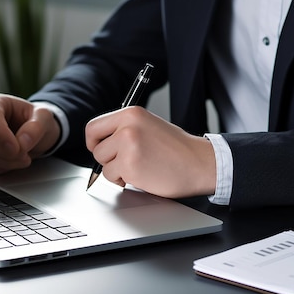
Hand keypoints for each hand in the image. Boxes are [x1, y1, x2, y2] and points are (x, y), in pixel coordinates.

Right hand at [0, 93, 59, 173]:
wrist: (33, 133)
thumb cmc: (36, 120)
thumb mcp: (44, 117)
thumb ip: (36, 127)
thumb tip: (23, 142)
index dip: (2, 134)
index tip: (16, 148)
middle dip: (7, 152)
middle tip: (25, 154)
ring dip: (8, 161)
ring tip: (24, 156)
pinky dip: (5, 167)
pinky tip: (15, 160)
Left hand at [85, 106, 215, 197]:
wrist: (199, 163)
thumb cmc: (177, 149)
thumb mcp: (149, 126)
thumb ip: (125, 129)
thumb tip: (100, 142)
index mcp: (131, 113)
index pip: (94, 127)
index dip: (94, 142)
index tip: (99, 149)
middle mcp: (128, 126)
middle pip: (96, 147)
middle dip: (106, 158)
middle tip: (123, 162)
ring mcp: (128, 146)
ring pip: (103, 163)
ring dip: (116, 171)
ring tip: (138, 168)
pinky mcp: (129, 165)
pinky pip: (112, 177)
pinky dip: (123, 181)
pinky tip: (142, 176)